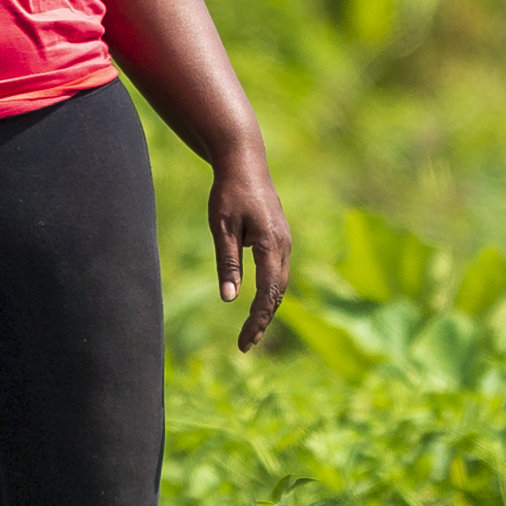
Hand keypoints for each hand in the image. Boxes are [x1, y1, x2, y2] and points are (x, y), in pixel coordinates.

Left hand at [210, 152, 292, 352]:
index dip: (256, 320)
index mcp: (270, 244)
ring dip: (267, 308)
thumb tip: (229, 299)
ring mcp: (284, 241)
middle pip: (277, 293)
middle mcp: (283, 245)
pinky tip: (258, 304)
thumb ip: (227, 263)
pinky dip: (270, 292)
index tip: (243, 342)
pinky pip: (278, 272)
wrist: (244, 161)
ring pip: (280, 284)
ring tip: (251, 331)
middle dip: (262, 320)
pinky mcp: (279, 238)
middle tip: (245, 344)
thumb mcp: (221, 228)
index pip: (268, 293)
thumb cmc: (228, 191)